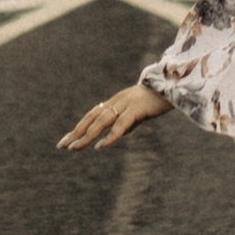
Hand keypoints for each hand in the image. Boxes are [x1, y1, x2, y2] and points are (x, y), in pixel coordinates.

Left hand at [58, 84, 173, 151]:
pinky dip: (110, 136)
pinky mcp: (136, 109)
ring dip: (87, 135)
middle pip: (91, 118)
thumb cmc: (153, 102)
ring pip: (101, 121)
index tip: (65, 141)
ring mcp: (125, 105)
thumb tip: (104, 142)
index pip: (91, 116)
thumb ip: (120, 126)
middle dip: (76, 133)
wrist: (172, 87)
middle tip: (62, 146)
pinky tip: (101, 146)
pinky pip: (121, 125)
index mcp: (114, 103)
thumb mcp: (134, 116)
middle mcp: (115, 102)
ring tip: (75, 148)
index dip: (78, 128)